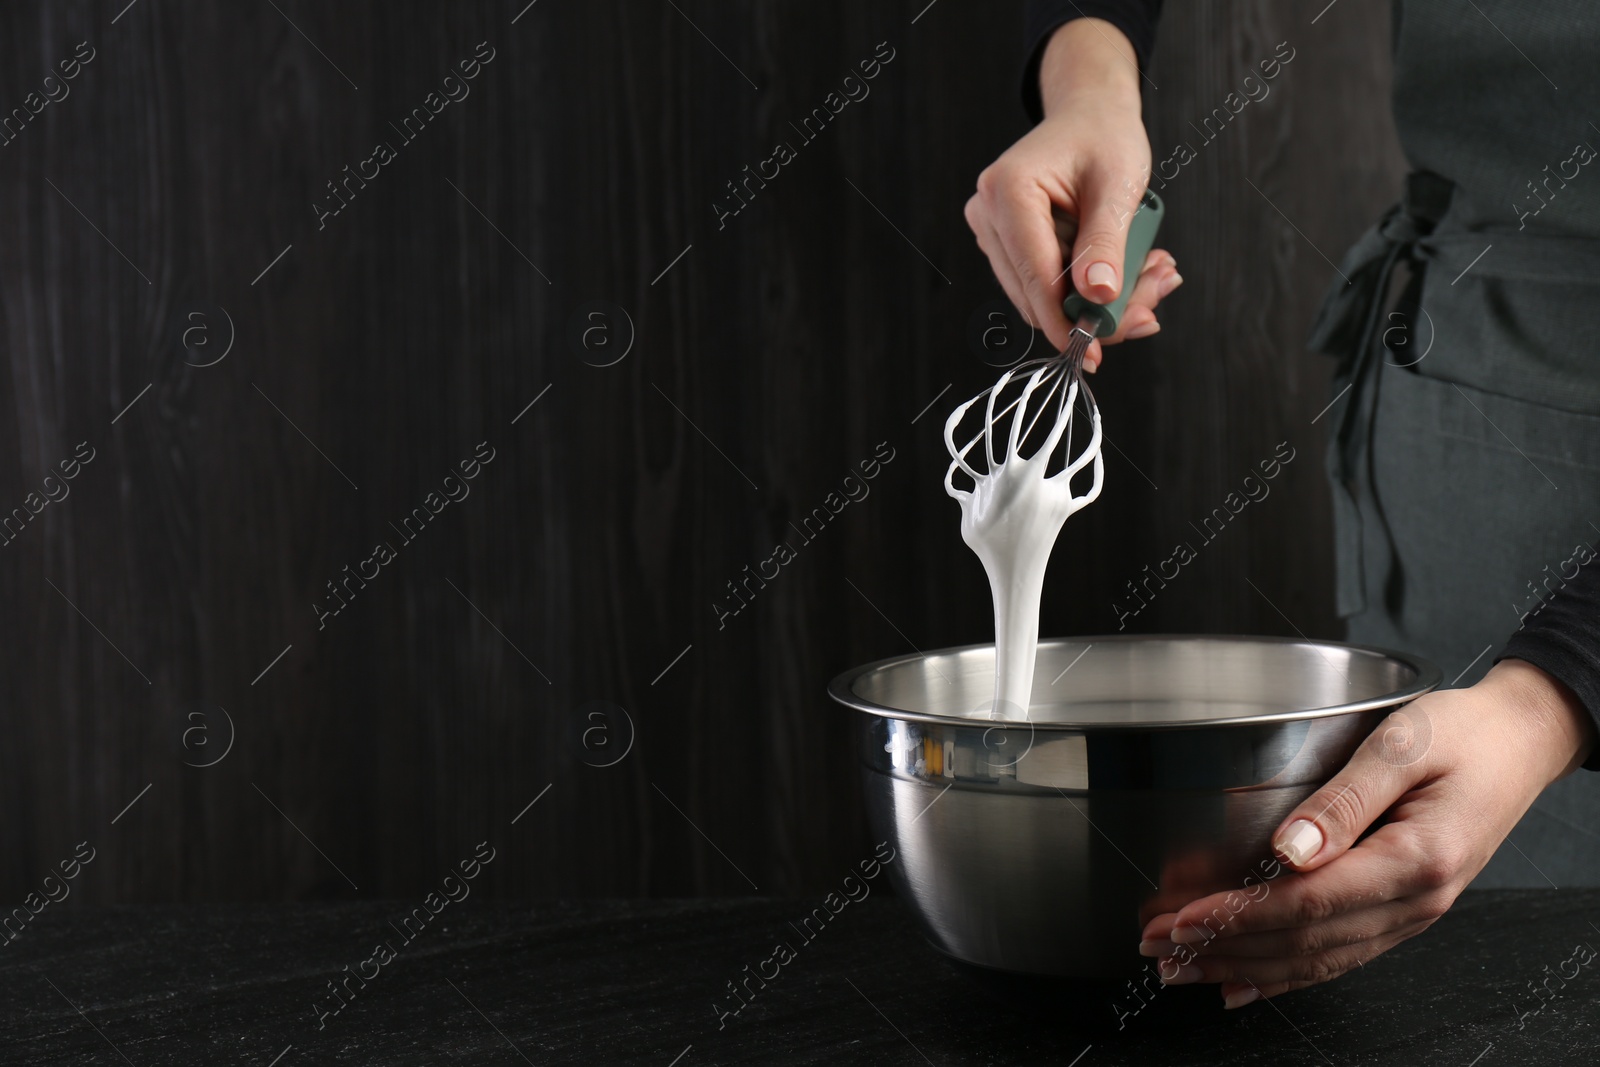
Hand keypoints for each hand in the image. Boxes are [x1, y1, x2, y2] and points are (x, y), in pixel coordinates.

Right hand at [963, 20, 1180, 370]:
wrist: (1090, 114)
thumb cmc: (1104, 136)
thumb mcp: (1117, 185)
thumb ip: (1106, 242)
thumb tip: (1096, 299)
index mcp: (1008, 190)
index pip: (1034, 274)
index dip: (1067, 319)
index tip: (1099, 350)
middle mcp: (988, 214)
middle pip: (1037, 294)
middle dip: (1096, 309)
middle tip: (1152, 302)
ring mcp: (993, 232)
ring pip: (1043, 296)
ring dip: (1100, 299)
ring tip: (1152, 276)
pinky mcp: (1007, 246)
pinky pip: (1047, 284)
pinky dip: (1090, 287)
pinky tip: (1129, 272)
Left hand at [1137, 658, 1597, 1009]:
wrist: (1523, 741)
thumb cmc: (1467, 732)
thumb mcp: (1403, 745)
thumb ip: (1344, 799)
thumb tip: (1289, 851)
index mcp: (1414, 860)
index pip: (1308, 904)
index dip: (1240, 917)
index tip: (1185, 917)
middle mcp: (1414, 900)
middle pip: (1304, 942)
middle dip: (1224, 949)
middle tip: (1159, 947)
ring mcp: (1411, 912)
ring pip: (1316, 958)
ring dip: (1244, 967)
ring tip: (1182, 966)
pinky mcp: (1402, 907)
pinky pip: (1339, 953)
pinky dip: (1286, 974)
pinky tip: (1243, 982)